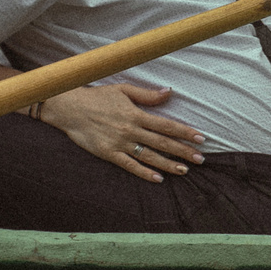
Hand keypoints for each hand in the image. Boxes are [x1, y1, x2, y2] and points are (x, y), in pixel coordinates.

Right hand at [39, 82, 204, 180]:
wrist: (70, 108)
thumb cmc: (97, 97)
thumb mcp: (123, 90)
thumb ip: (147, 95)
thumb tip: (169, 92)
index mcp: (137, 114)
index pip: (167, 125)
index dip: (185, 132)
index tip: (201, 138)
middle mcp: (131, 130)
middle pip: (162, 143)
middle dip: (183, 151)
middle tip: (201, 159)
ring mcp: (120, 143)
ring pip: (149, 156)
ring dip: (168, 164)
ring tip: (184, 171)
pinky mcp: (109, 154)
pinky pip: (130, 165)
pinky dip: (145, 172)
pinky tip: (158, 179)